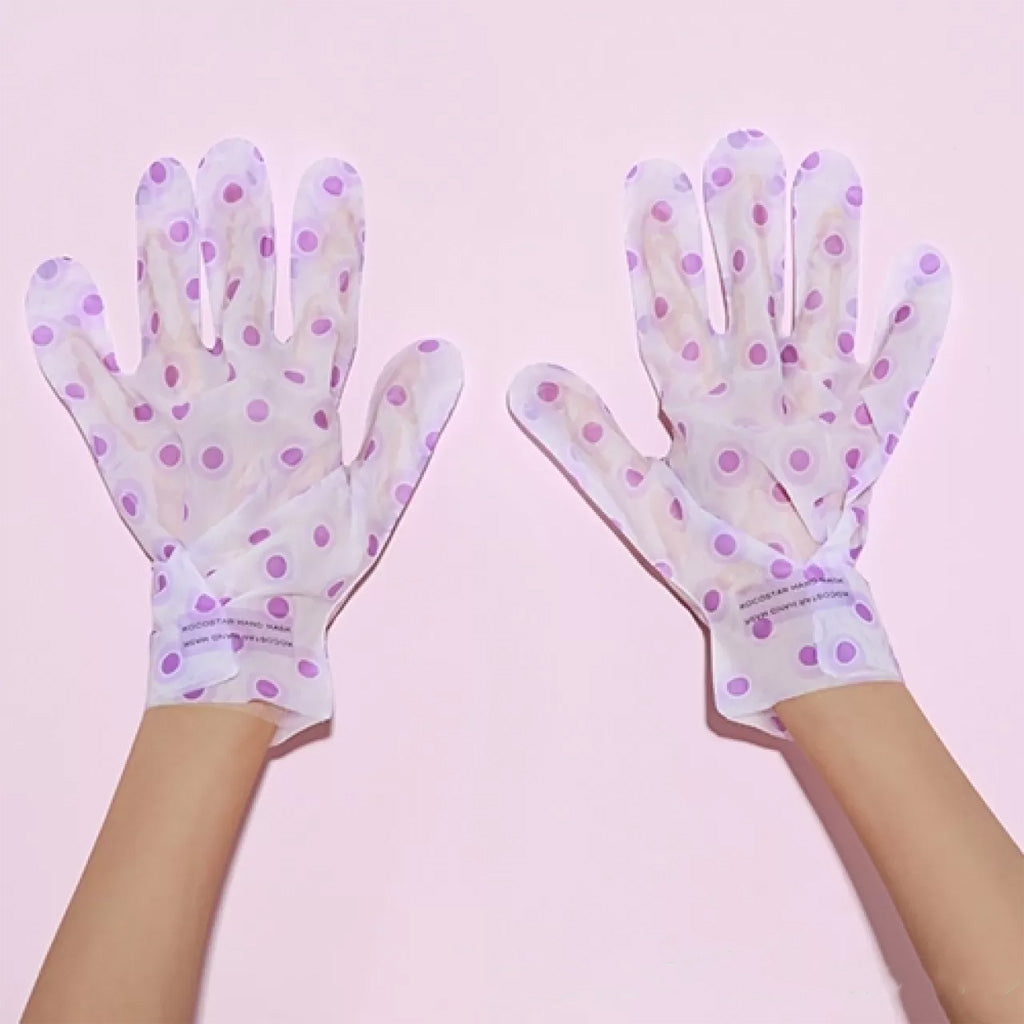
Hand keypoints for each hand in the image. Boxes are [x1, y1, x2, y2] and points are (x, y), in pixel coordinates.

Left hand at [27, 138, 462, 743]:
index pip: (323, 299)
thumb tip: (439, 353)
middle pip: (237, 282)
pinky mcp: (121, 440)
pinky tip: (58, 278)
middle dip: (240, 217)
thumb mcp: (377, 502)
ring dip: (161, 241)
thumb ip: (405, 425)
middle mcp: (235, 389)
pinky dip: (66, 329)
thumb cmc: (312, 563)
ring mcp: (171, 409)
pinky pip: (81, 376)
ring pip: (163, 306)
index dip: (330, 237)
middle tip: (234, 156)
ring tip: (162, 180)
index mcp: (301, 401)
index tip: (331, 179)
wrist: (241, 626)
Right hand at [509, 129, 950, 734]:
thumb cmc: (709, 558)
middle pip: (752, 292)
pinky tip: (930, 272)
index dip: (660, 251)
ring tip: (830, 177)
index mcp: (707, 405)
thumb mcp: (635, 502)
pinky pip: (897, 372)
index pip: (675, 312)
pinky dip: (914, 325)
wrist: (785, 610)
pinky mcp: (866, 431)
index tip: (654, 190)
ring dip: (826, 244)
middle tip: (743, 155)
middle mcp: (768, 390)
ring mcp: (823, 406)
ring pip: (822, 309)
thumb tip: (528, 378)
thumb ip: (585, 436)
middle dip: (744, 223)